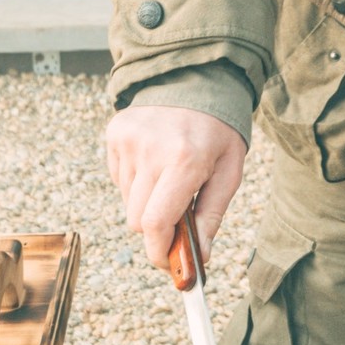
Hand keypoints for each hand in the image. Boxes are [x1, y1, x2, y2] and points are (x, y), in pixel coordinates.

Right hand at [106, 104, 247, 269]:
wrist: (197, 80)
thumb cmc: (219, 132)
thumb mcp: (229, 172)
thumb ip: (212, 216)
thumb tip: (200, 258)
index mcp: (185, 160)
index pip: (156, 222)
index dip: (159, 251)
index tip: (167, 264)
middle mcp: (151, 149)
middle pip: (137, 220)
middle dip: (156, 230)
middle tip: (177, 222)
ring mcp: (128, 139)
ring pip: (128, 201)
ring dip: (147, 202)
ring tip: (170, 178)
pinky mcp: (115, 133)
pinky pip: (119, 178)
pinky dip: (136, 181)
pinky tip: (155, 161)